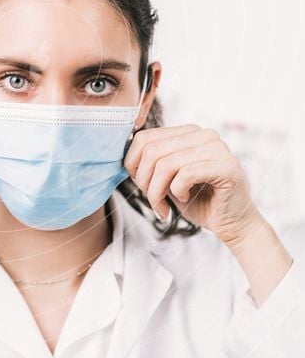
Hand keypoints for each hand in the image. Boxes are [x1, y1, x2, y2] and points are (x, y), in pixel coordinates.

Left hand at [124, 124, 260, 242]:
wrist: (233, 224)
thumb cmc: (200, 201)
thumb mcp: (168, 179)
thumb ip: (152, 163)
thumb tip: (125, 159)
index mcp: (188, 132)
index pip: (144, 137)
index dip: (133, 164)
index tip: (141, 185)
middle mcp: (203, 134)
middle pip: (152, 151)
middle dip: (144, 182)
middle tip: (153, 201)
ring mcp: (217, 148)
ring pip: (165, 164)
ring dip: (157, 192)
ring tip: (163, 206)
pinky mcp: (226, 166)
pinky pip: (185, 174)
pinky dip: (177, 192)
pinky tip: (184, 199)